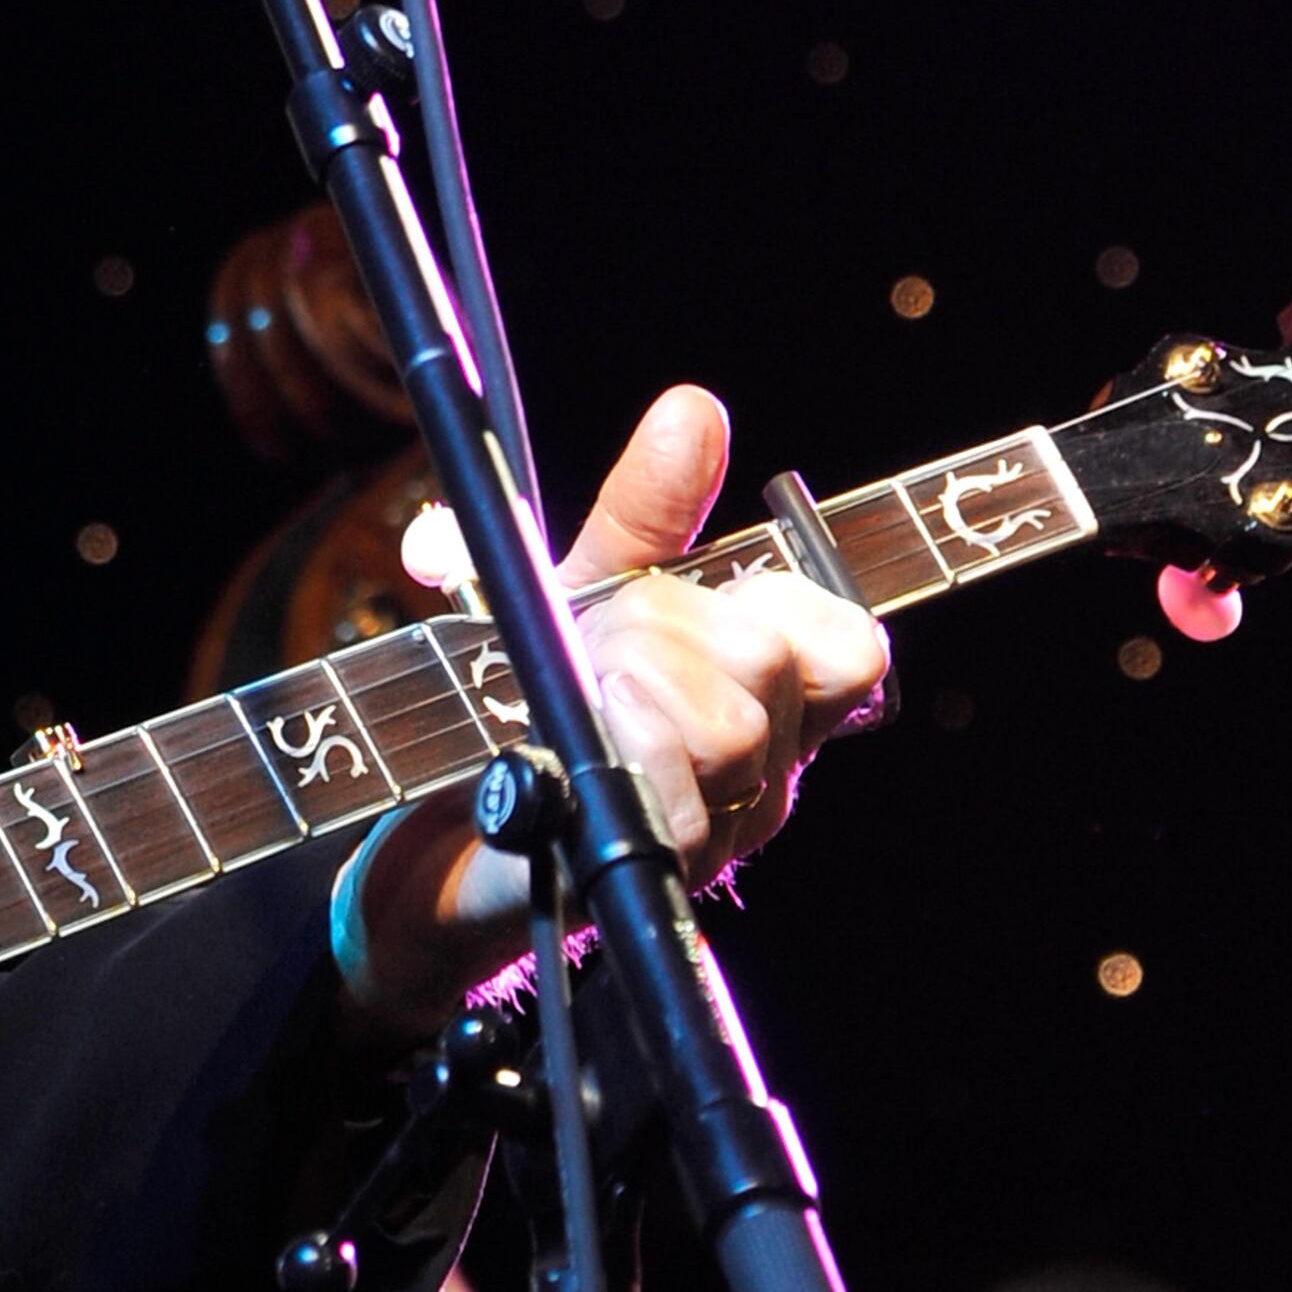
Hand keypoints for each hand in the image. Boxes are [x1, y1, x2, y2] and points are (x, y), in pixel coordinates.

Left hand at [345, 386, 889, 1038]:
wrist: (442, 839)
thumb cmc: (529, 712)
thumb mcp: (578, 595)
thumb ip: (642, 517)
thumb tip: (693, 411)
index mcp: (764, 705)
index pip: (849, 649)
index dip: (779, 605)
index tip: (681, 595)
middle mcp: (758, 776)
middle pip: (768, 670)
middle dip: (665, 625)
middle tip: (592, 642)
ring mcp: (709, 838)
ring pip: (731, 737)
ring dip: (633, 688)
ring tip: (570, 697)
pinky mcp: (634, 880)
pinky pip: (668, 814)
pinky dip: (610, 764)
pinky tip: (554, 758)